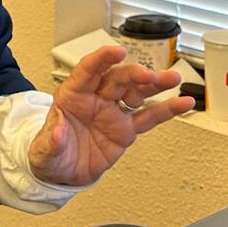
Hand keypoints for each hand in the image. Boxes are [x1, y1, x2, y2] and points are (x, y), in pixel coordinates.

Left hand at [27, 45, 194, 186]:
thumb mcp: (43, 150)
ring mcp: (113, 113)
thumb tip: (57, 132)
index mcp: (73, 96)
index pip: (88, 70)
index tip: (117, 52)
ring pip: (137, 92)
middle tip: (149, 76)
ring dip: (156, 84)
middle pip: (118, 79)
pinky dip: (167, 110)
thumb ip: (51, 140)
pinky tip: (183, 103)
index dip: (102, 59)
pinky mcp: (126, 129)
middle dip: (135, 74)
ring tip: (174, 78)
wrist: (62, 174)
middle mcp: (96, 99)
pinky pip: (149, 117)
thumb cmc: (50, 154)